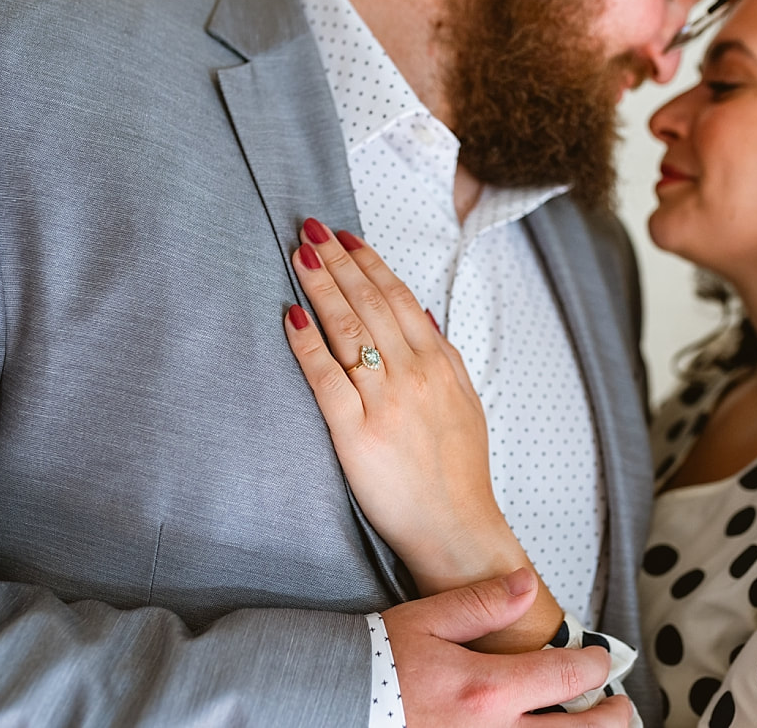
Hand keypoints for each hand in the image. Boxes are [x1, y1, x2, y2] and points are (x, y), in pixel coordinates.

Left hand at [283, 219, 519, 595]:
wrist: (457, 528)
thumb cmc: (459, 469)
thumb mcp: (465, 401)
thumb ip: (443, 354)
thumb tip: (421, 310)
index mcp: (438, 365)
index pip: (398, 298)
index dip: (368, 263)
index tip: (344, 237)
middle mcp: (413, 376)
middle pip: (369, 305)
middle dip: (337, 262)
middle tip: (310, 229)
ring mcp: (384, 404)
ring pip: (348, 332)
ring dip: (321, 288)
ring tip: (298, 255)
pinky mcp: (356, 436)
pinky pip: (326, 381)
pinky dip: (308, 345)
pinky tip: (291, 317)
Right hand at [383, 569, 632, 726]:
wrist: (336, 703)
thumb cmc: (379, 662)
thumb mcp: (427, 620)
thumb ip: (482, 604)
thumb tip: (529, 585)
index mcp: (487, 691)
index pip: (568, 679)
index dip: (597, 666)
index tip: (602, 659)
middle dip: (610, 718)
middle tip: (621, 706)